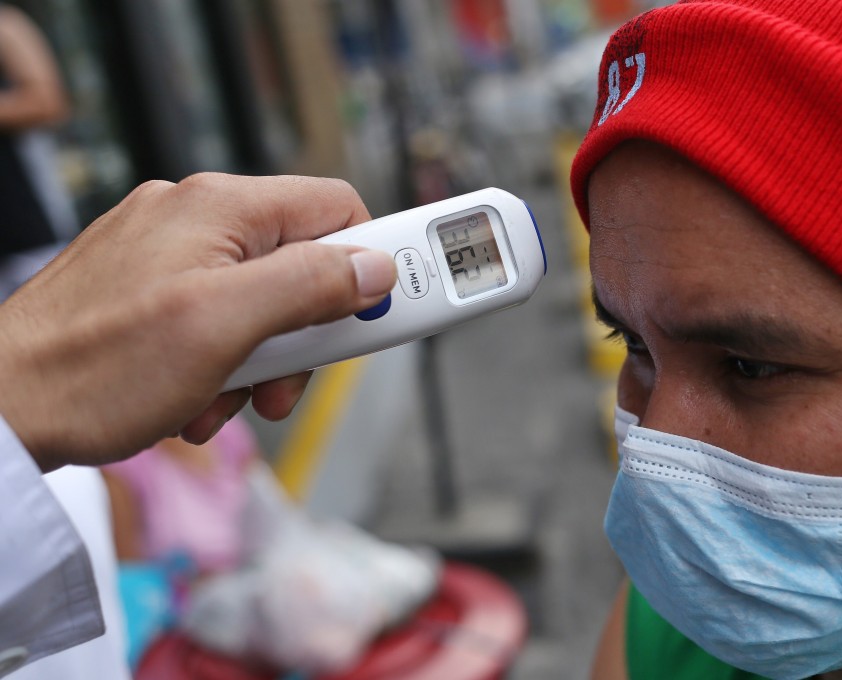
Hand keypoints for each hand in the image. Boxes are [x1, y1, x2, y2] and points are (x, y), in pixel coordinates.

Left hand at [0, 174, 396, 470]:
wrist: (2, 408)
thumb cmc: (95, 367)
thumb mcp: (226, 326)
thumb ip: (311, 286)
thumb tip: (374, 267)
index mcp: (219, 206)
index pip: (336, 207)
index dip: (372, 260)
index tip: (390, 309)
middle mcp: (196, 216)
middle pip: (302, 260)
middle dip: (310, 328)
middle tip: (292, 377)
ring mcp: (169, 252)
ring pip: (263, 298)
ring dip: (264, 357)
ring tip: (230, 398)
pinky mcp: (150, 288)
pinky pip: (220, 317)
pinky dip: (224, 361)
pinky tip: (197, 398)